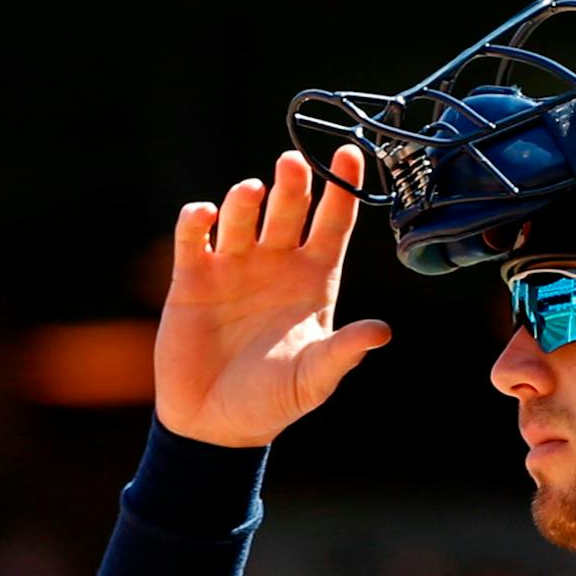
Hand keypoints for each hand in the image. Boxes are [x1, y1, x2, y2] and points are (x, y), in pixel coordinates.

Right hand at [153, 146, 390, 446]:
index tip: (351, 152)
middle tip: (292, 164)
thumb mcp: (313, 379)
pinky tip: (204, 216)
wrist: (213, 423)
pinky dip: (197, 220)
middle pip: (289, 209)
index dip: (343, 188)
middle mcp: (277, 265)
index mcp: (314, 281)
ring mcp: (235, 266)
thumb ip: (342, 353)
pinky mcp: (193, 277)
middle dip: (293, 184)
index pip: (333, 223)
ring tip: (250, 193)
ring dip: (245, 200)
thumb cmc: (272, 401)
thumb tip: (382, 332)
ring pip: (242, 215)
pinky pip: (195, 236)